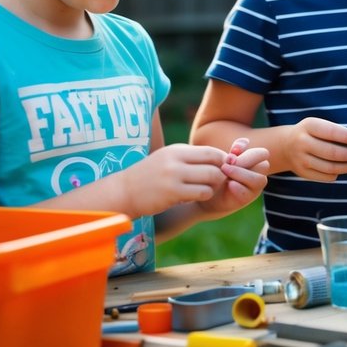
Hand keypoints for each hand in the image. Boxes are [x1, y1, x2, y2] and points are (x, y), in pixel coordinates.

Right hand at [122, 143, 239, 217]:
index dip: (222, 161)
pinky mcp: (172, 193)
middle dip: (221, 175)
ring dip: (213, 187)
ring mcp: (174, 176)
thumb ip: (191, 157)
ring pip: (212, 179)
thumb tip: (222, 158)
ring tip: (203, 190)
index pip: (211, 151)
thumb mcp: (169, 159)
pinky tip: (193, 197)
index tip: (220, 170)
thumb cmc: (150, 176)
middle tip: (215, 183)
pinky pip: (202, 193)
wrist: (123, 191)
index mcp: (177, 150)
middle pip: (215, 164)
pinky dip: (204, 196)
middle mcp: (176, 160)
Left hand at [196, 137, 269, 216]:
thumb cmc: (217, 172)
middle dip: (245, 161)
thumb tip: (237, 150)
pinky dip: (238, 187)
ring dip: (241, 173)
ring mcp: (254, 188)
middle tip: (227, 162)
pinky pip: (247, 193)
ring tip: (224, 171)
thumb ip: (233, 153)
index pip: (263, 154)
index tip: (232, 151)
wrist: (207, 191)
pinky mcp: (246, 199)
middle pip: (264, 165)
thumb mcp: (223, 159)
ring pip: (258, 179)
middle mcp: (258, 174)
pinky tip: (228, 184)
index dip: (249, 151)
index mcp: (255, 162)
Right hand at [281, 117, 346, 181]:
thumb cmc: (312, 134)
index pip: (331, 132)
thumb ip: (337, 133)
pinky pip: (326, 176)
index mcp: (309, 126)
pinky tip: (343, 168)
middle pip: (332, 152)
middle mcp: (302, 142)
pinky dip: (338, 173)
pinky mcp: (303, 172)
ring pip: (330, 167)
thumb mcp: (320, 126)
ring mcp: (301, 159)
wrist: (285, 146)